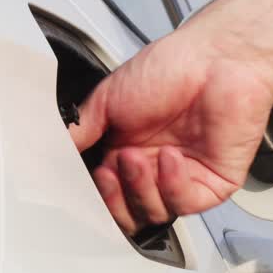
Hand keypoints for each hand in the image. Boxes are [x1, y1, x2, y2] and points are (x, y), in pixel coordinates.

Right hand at [69, 25, 272, 235]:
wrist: (216, 57)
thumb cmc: (171, 68)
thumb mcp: (107, 99)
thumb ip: (80, 131)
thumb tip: (55, 156)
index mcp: (129, 153)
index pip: (107, 196)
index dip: (94, 195)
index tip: (85, 180)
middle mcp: (157, 169)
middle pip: (128, 214)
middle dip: (113, 198)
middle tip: (109, 170)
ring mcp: (186, 177)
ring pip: (155, 212)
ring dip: (139, 188)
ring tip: (136, 156)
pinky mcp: (216, 182)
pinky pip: (187, 203)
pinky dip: (172, 185)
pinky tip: (170, 157)